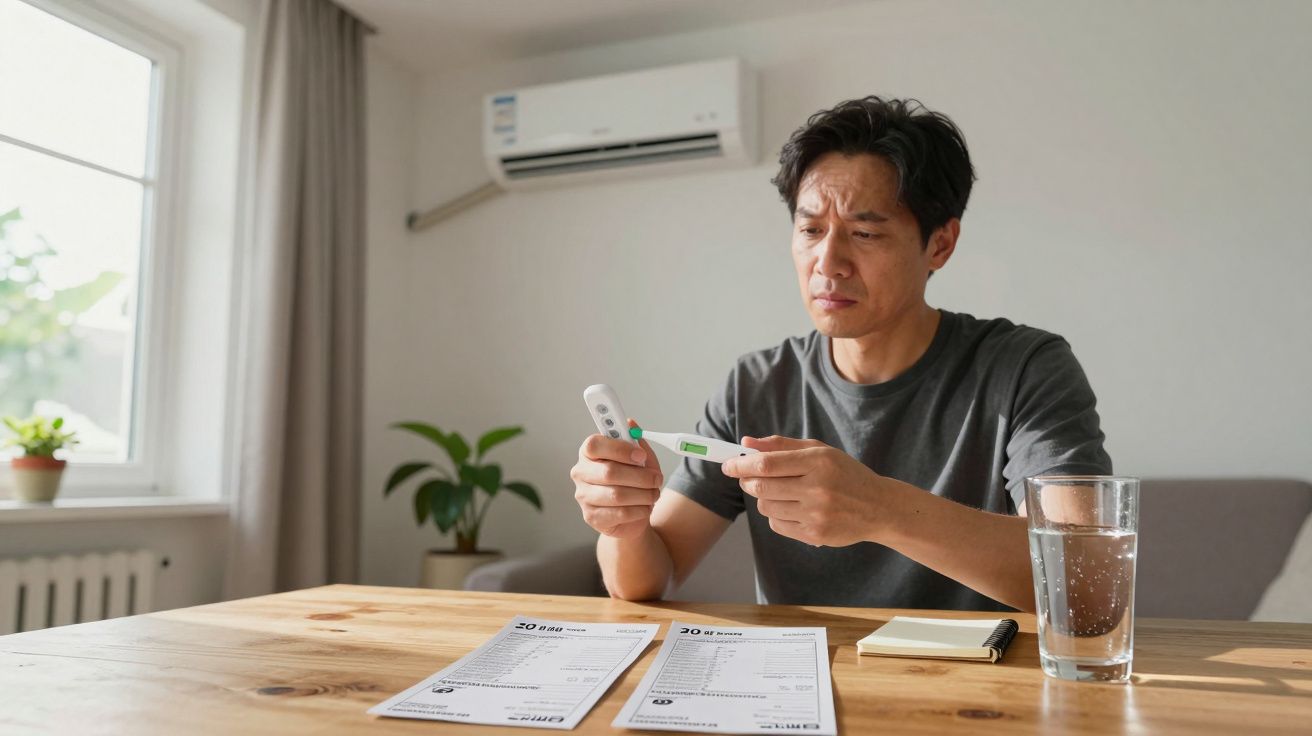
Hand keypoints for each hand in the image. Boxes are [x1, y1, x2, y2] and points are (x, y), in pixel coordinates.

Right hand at [570, 419, 663, 538]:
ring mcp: (583, 496)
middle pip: (609, 472)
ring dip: (643, 495)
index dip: (620, 449)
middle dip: (640, 476)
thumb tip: (631, 423)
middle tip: (656, 478)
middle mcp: (581, 472)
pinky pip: (620, 513)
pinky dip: (639, 510)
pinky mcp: (591, 517)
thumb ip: (636, 442)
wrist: (631, 515)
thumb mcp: (640, 459)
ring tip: (654, 494)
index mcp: (589, 452)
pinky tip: (645, 507)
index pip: (595, 445)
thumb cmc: (633, 481)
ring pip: (617, 495)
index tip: (640, 455)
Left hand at [722, 435, 892, 546]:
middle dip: (747, 481)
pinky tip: (792, 508)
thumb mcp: (819, 451)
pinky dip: (776, 515)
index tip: (728, 464)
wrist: (878, 507)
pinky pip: (777, 525)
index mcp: (818, 462)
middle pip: (762, 487)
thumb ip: (782, 445)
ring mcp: (816, 514)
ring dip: (763, 499)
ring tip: (777, 492)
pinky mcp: (815, 535)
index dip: (741, 464)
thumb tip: (746, 443)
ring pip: (766, 507)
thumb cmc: (845, 474)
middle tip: (748, 477)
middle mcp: (817, 488)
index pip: (767, 464)